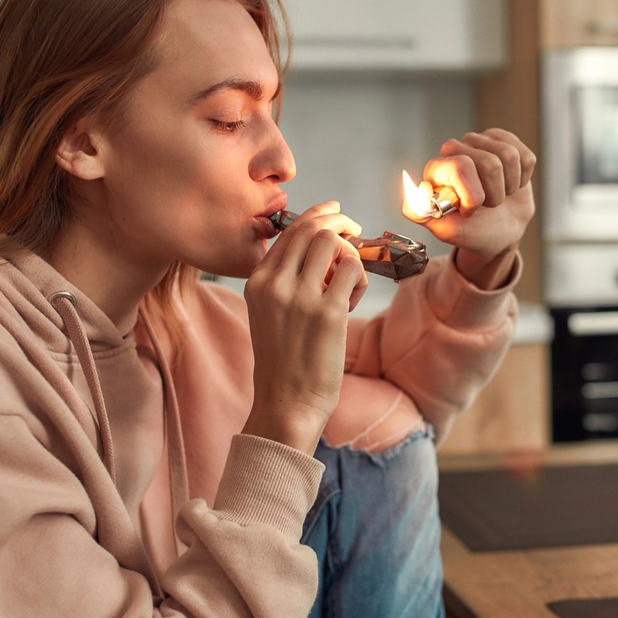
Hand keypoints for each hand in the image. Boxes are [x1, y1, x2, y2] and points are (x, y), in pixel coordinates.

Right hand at [242, 202, 367, 452]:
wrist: (287, 402)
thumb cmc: (285, 361)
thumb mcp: (269, 313)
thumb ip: (286, 280)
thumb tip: (322, 246)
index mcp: (258, 282)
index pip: (290, 231)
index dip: (318, 216)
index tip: (335, 214)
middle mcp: (275, 284)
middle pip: (313, 228)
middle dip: (340, 223)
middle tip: (355, 232)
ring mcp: (301, 296)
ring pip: (334, 242)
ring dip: (350, 254)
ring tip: (349, 281)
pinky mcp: (328, 312)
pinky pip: (353, 269)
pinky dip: (360, 277)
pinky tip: (353, 297)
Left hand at [404, 128, 535, 287]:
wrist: (500, 233)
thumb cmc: (472, 231)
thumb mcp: (446, 230)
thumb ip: (422, 214)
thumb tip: (414, 196)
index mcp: (437, 168)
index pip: (461, 166)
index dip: (474, 194)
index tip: (471, 211)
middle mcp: (456, 149)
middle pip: (490, 163)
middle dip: (494, 194)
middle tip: (487, 205)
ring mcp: (482, 142)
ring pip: (510, 157)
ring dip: (509, 187)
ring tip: (499, 196)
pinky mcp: (506, 142)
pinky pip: (526, 157)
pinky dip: (523, 179)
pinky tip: (511, 184)